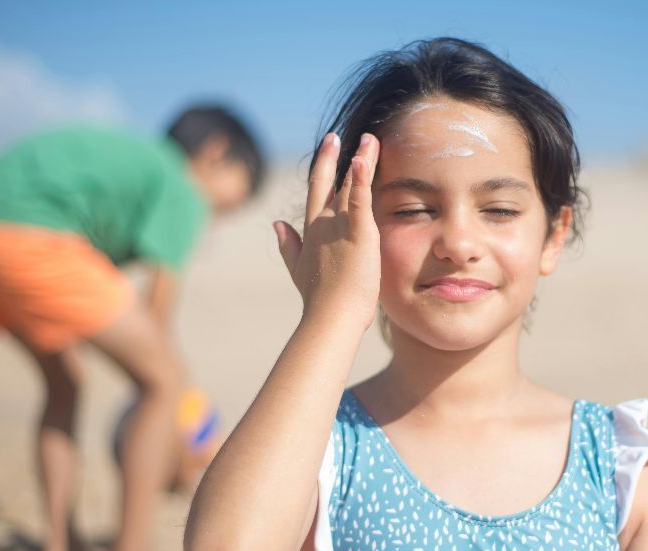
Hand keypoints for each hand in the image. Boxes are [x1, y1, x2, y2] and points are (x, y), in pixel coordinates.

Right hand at [274, 132, 381, 332]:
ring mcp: (339, 225)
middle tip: (335, 136)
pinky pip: (360, 197)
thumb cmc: (320, 300)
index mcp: (311, 231)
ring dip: (361, 158)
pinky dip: (362, 176)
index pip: (317, 193)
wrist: (330, 317)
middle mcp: (322, 223)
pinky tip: (364, 157)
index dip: (322, 169)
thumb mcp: (298, 269)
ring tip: (371, 138)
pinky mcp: (359, 231)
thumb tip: (276, 224)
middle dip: (332, 156)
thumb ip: (288, 245)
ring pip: (350, 183)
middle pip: (328, 182)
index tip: (328, 148)